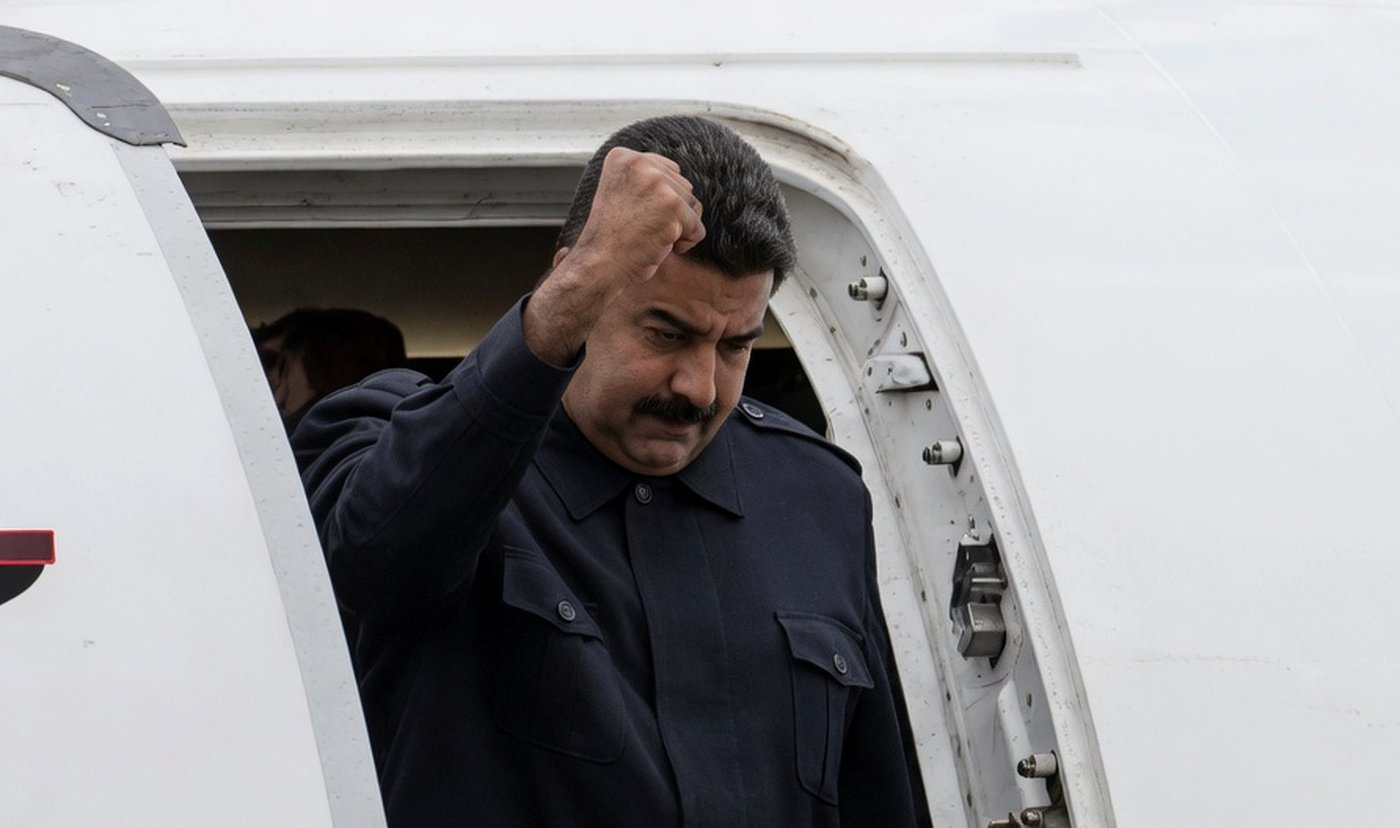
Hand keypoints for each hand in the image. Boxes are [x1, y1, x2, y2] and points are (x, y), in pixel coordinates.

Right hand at [523, 148, 705, 363]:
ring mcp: (657, 182)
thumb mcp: (622, 194)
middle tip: (641, 229)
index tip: (636, 216)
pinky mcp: (672, 205)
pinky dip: (685, 243)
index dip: (660, 200)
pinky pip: (697, 228)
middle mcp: (639, 163)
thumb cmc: (611, 238)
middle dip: (671, 213)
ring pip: (692, 206)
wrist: (599, 263)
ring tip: (650, 237)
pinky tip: (659, 247)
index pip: (668, 170)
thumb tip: (684, 180)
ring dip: (678, 228)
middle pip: (683, 186)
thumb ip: (645, 180)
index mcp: (623, 157)